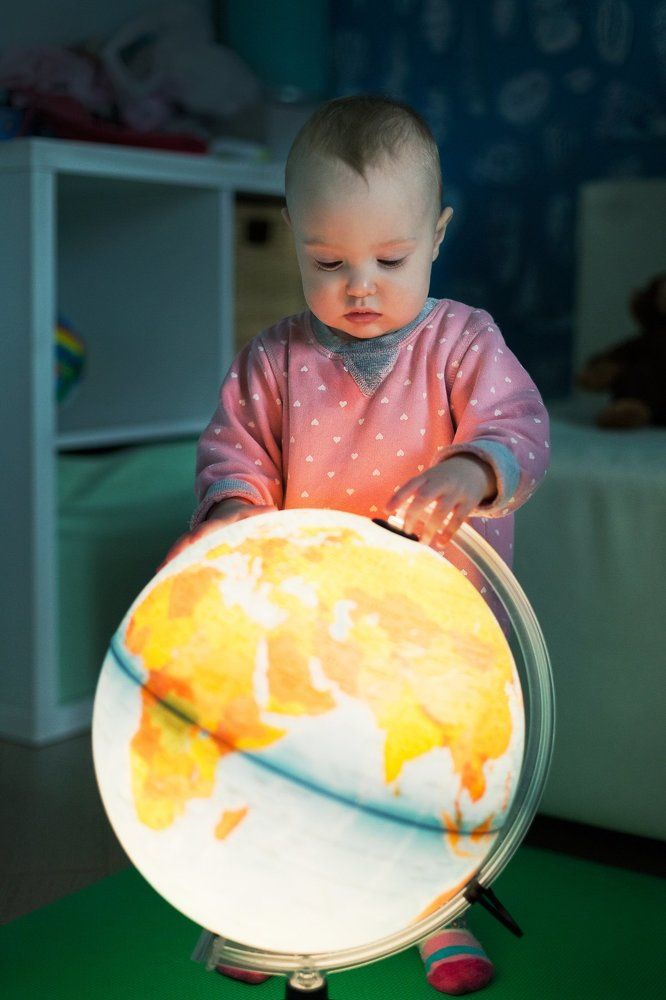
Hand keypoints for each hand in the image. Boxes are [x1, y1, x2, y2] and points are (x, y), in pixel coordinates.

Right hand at [159, 500, 275, 568]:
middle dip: (178, 550)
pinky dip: (172, 567)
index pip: (209, 528)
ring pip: (181, 550)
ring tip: (160, 574)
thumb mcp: (253, 514)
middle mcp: (204, 531)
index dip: (201, 534)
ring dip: (171, 561)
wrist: (229, 511)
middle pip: (188, 540)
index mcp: (220, 524)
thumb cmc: (245, 518)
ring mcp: (197, 541)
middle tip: (167, 563)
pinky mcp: (193, 551)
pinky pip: (181, 558)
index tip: (194, 540)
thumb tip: (273, 510)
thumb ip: (261, 514)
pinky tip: (162, 579)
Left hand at [385, 454, 495, 547]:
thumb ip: (415, 492)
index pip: (410, 485)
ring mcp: (456, 491)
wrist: (474, 469)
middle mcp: (441, 482)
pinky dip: (448, 533)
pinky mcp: (469, 501)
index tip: (387, 510)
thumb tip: (396, 515)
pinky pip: (458, 519)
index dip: (398, 497)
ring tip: (423, 542)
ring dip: (429, 529)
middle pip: (424, 497)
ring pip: (440, 511)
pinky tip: (440, 544)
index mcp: (427, 476)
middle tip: (406, 531)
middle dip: (412, 516)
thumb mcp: (430, 478)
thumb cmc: (443, 479)